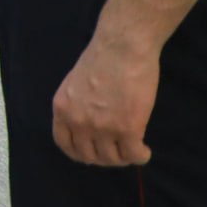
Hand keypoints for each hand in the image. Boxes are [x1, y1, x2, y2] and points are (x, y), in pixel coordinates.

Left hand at [52, 36, 159, 166]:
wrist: (122, 47)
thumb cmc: (101, 59)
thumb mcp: (74, 84)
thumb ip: (77, 106)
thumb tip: (87, 123)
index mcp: (62, 109)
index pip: (65, 144)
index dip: (81, 153)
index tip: (93, 151)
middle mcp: (78, 122)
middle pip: (89, 156)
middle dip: (104, 157)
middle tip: (118, 150)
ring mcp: (102, 127)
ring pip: (112, 159)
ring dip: (123, 158)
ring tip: (132, 149)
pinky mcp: (127, 128)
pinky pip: (133, 155)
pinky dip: (140, 157)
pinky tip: (144, 151)